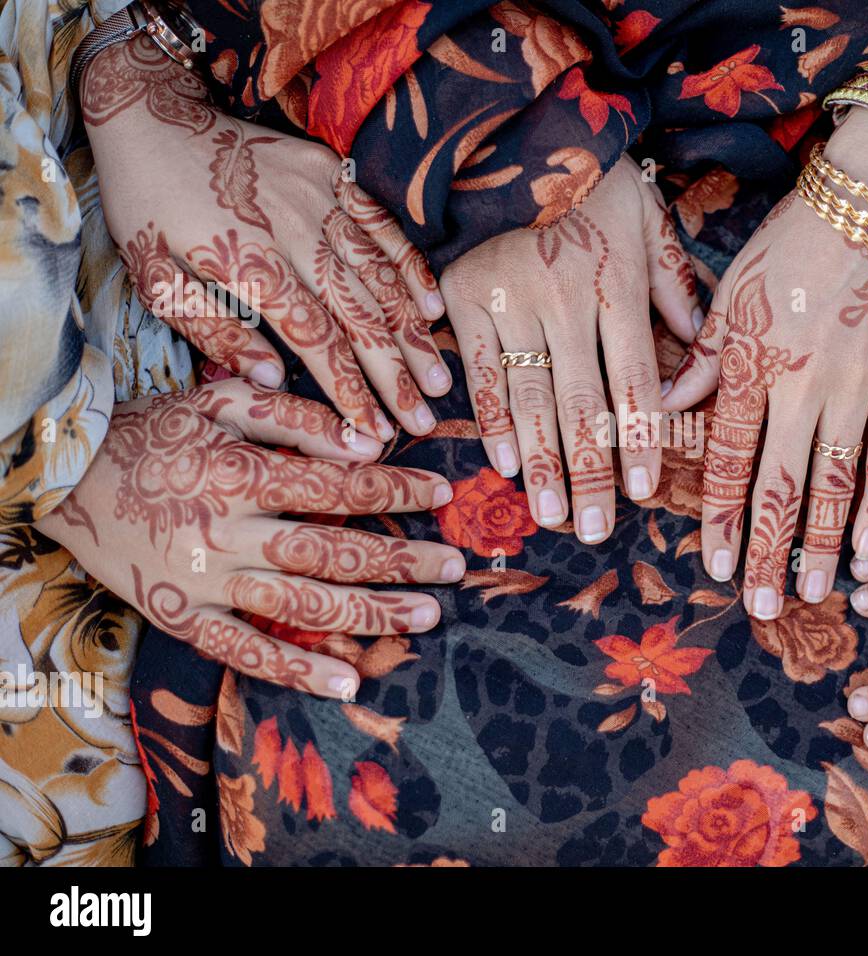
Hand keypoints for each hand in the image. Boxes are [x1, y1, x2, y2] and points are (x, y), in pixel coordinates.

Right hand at [34, 379, 463, 697]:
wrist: (62, 476)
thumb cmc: (150, 433)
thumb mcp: (215, 401)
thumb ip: (292, 418)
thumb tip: (366, 441)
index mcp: (241, 472)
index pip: (338, 487)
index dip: (396, 491)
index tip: (442, 494)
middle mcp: (229, 531)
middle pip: (333, 552)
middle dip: (403, 562)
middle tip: (455, 569)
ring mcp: (207, 581)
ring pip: (302, 606)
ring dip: (370, 615)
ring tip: (427, 619)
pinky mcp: (183, 617)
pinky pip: (244, 652)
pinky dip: (295, 670)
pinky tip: (347, 682)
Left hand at [83, 35, 449, 440]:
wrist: (152, 116)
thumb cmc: (148, 206)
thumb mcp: (154, 277)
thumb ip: (214, 330)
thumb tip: (270, 379)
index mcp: (248, 263)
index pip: (315, 341)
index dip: (349, 391)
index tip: (374, 433)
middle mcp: (293, 231)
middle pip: (358, 316)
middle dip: (395, 375)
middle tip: (423, 419)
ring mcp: (318, 198)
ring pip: (379, 277)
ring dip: (413, 333)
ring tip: (439, 377)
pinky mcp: (331, 173)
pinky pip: (382, 225)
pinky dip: (410, 268)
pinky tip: (432, 307)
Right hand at [439, 155, 699, 542]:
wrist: (503, 124)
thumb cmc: (588, 173)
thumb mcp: (645, 214)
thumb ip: (672, 282)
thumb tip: (698, 349)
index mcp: (615, 283)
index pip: (633, 378)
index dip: (639, 438)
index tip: (645, 492)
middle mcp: (564, 300)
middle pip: (581, 403)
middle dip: (591, 471)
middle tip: (596, 529)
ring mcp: (510, 301)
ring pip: (529, 397)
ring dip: (542, 462)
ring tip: (553, 514)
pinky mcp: (464, 296)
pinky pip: (480, 370)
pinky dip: (490, 420)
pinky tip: (502, 465)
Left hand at [663, 109, 867, 618]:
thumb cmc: (792, 244)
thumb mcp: (732, 294)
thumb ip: (703, 360)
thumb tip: (664, 410)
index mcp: (753, 365)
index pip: (731, 461)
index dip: (722, 520)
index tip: (714, 568)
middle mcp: (802, 387)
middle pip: (780, 486)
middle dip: (767, 552)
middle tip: (759, 606)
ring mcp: (855, 388)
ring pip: (835, 482)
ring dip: (820, 543)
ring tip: (810, 592)